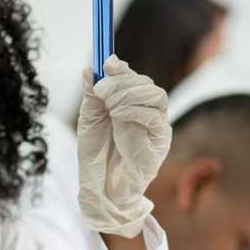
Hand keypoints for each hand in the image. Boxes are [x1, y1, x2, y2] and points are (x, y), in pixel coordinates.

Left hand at [76, 55, 170, 238]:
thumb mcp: (88, 120)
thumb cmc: (96, 155)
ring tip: (110, 106)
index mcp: (131, 104)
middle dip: (122, 81)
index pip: (134, 78)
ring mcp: (156, 125)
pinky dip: (136, 111)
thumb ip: (91, 95)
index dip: (122, 68)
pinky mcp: (160, 141)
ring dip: (130, 94)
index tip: (107, 63)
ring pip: (156, 95)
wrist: (101, 186)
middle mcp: (147, 112)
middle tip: (101, 90)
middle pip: (146, 83)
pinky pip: (156, 118)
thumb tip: (89, 69)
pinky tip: (118, 115)